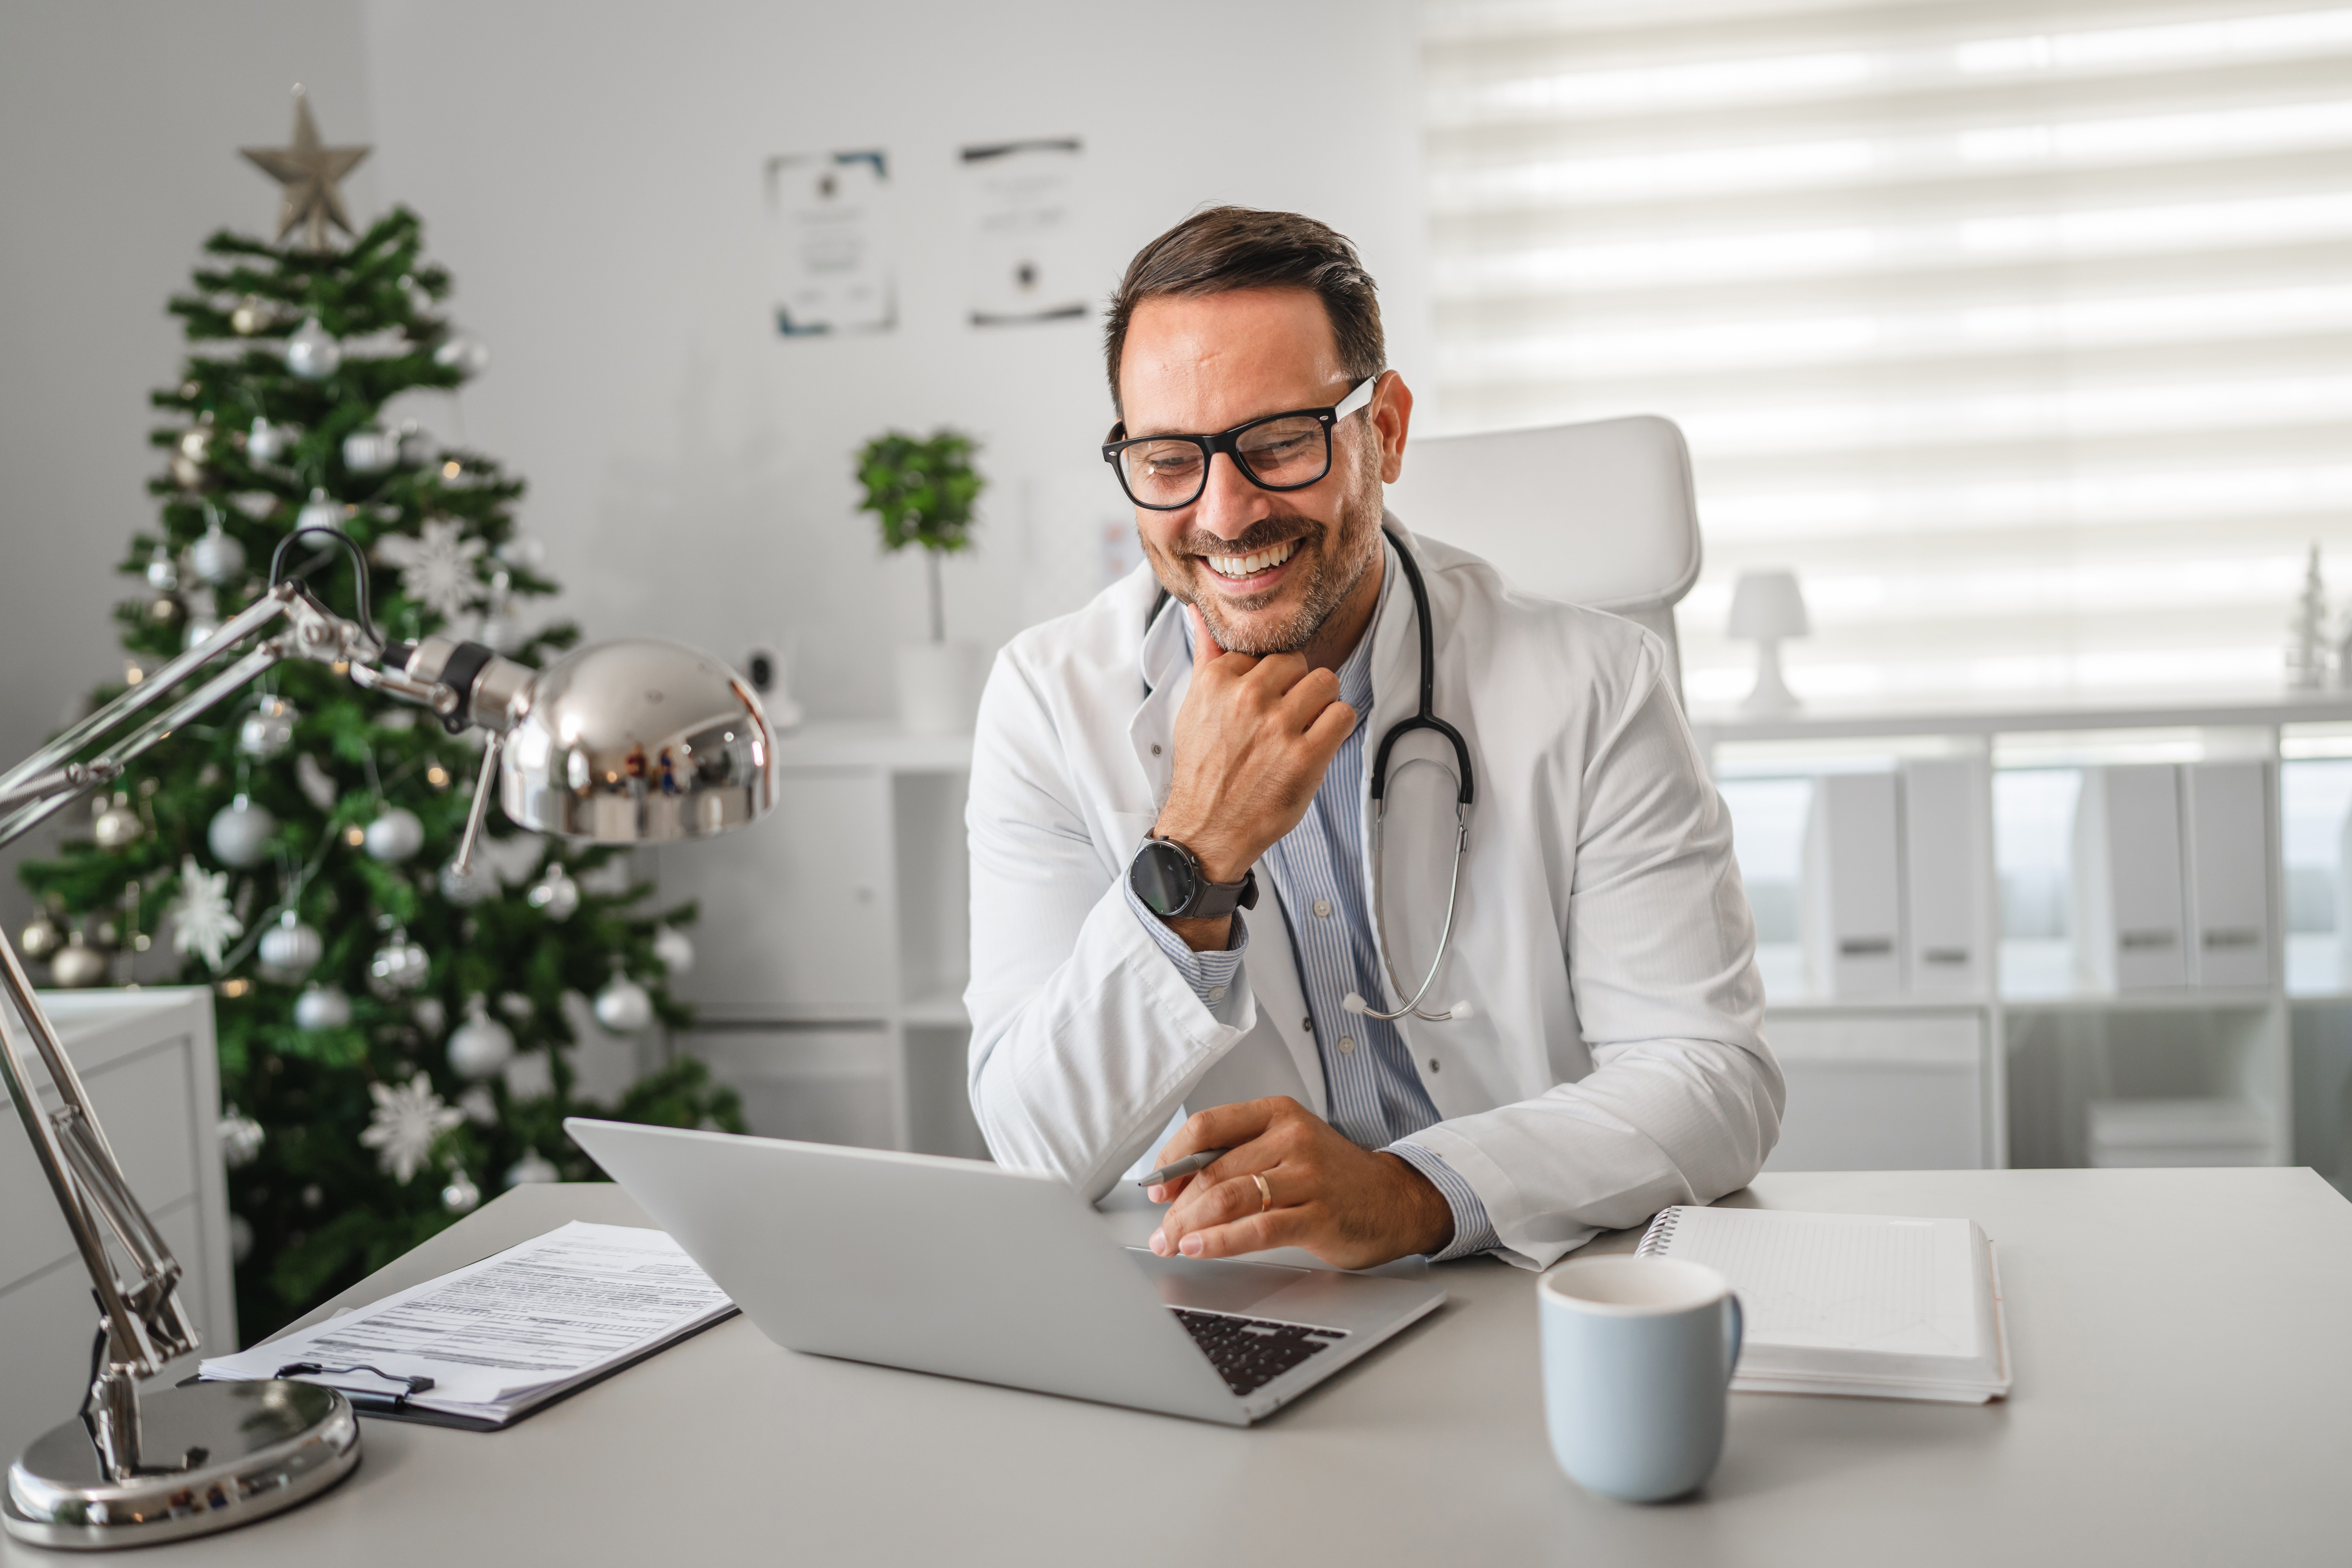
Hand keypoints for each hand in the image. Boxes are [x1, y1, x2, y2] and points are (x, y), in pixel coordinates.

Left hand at [1145, 1096, 1453, 1270]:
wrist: (1395, 1200)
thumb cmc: (1333, 1177)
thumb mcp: (1287, 1147)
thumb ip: (1239, 1155)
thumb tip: (1176, 1182)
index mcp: (1277, 1114)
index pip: (1207, 1126)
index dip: (1172, 1158)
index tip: (1156, 1186)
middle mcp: (1292, 1138)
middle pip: (1213, 1170)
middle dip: (1176, 1205)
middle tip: (1161, 1229)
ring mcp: (1307, 1176)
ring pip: (1229, 1197)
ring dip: (1189, 1224)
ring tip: (1171, 1242)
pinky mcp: (1318, 1215)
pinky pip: (1257, 1228)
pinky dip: (1219, 1241)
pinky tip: (1198, 1249)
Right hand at [1153, 605, 1354, 949]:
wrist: (1207, 828)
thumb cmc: (1204, 770)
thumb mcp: (1194, 708)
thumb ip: (1206, 657)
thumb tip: (1201, 615)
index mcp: (1218, 680)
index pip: (1266, 653)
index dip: (1270, 679)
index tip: (1263, 702)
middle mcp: (1248, 697)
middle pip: (1300, 663)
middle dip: (1297, 687)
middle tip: (1286, 717)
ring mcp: (1278, 726)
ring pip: (1326, 682)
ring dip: (1321, 705)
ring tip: (1303, 729)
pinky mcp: (1305, 755)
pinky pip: (1342, 715)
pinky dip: (1336, 727)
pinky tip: (1317, 743)